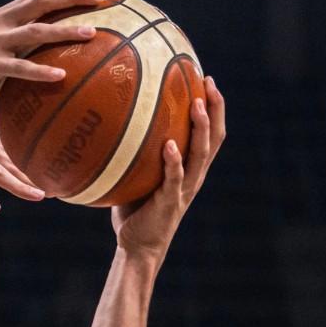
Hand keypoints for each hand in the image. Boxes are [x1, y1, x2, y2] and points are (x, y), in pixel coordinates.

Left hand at [113, 76, 225, 260]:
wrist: (138, 246)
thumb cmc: (134, 211)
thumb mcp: (136, 177)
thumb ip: (133, 154)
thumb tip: (110, 124)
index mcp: (189, 169)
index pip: (209, 133)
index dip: (214, 108)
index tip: (207, 80)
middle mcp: (193, 176)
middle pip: (214, 138)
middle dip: (215, 109)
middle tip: (209, 82)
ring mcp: (184, 189)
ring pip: (201, 154)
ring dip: (200, 128)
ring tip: (197, 104)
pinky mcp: (170, 202)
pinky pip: (175, 178)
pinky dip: (173, 161)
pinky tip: (169, 145)